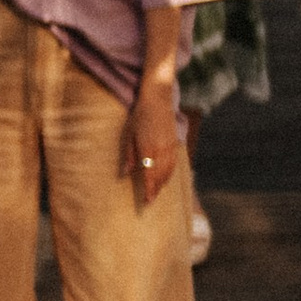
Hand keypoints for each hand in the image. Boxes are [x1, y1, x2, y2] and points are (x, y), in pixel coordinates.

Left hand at [125, 83, 182, 204]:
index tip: (147, 201)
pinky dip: (170, 173)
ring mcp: (170, 147)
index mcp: (148, 149)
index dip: (149, 190)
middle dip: (156, 190)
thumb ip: (129, 155)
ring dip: (163, 183)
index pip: (149, 175)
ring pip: (169, 171)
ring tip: (157, 192)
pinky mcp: (175, 143)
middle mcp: (161, 150)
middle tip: (150, 201)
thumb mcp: (129, 134)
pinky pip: (174, 163)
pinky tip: (166, 178)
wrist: (158, 99)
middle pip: (160, 176)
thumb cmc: (139, 115)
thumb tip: (125, 173)